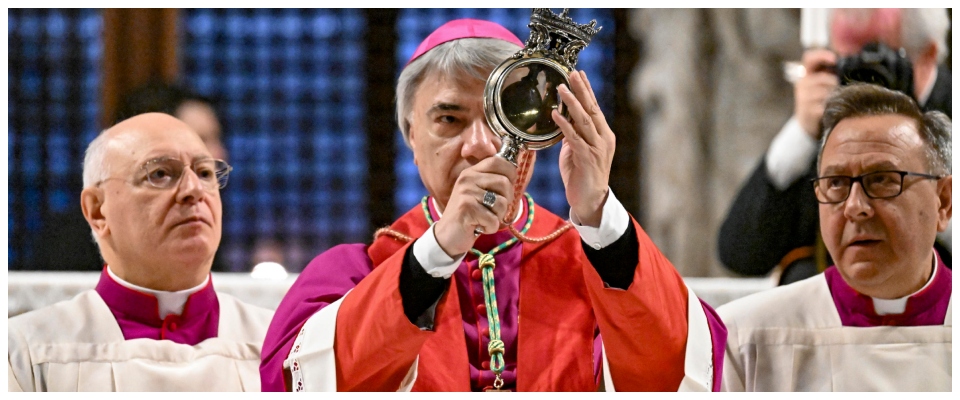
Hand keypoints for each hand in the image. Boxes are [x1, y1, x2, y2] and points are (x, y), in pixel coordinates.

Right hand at [433, 156, 516, 256]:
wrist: (447, 236)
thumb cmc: (470, 216)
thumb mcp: (479, 193)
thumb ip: (494, 181)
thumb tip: (515, 170)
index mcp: (471, 172)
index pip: (497, 161)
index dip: (510, 172)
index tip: (507, 187)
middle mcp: (467, 179)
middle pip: (504, 182)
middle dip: (506, 200)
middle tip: (493, 210)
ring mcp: (466, 193)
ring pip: (502, 202)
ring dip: (498, 216)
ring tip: (484, 218)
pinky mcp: (466, 209)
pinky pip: (493, 219)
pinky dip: (490, 228)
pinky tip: (479, 227)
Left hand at [553, 70, 614, 227]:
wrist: (590, 200)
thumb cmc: (582, 175)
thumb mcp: (577, 150)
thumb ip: (573, 134)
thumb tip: (563, 119)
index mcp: (603, 135)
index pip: (594, 108)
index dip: (587, 90)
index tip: (579, 74)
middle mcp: (603, 138)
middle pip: (591, 109)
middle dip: (582, 90)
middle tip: (572, 73)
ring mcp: (596, 148)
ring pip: (584, 121)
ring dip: (572, 103)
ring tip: (562, 88)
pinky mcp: (587, 158)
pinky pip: (574, 138)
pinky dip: (564, 125)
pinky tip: (555, 115)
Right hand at [795, 49, 838, 138]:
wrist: (808, 121)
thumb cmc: (821, 98)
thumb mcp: (824, 83)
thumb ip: (833, 71)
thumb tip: (852, 61)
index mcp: (806, 73)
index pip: (809, 58)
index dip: (821, 55)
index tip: (834, 59)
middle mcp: (802, 84)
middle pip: (822, 78)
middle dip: (834, 83)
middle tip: (838, 89)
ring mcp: (803, 98)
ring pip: (824, 93)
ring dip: (834, 96)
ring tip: (835, 100)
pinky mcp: (807, 112)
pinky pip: (824, 106)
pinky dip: (831, 107)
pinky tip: (833, 109)